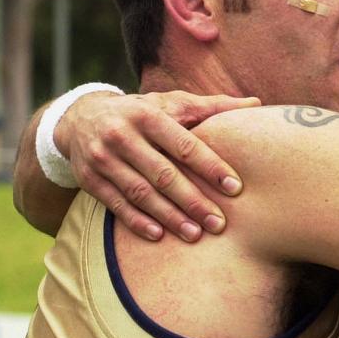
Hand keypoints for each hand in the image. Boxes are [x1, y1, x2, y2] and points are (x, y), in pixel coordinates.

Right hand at [56, 91, 260, 241]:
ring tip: (195, 234)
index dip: (211, 167)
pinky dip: (137, 222)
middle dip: (193, 201)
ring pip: (139, 193)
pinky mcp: (88, 179)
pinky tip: (159, 235)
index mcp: (148, 114)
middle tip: (219, 223)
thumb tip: (257, 104)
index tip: (235, 188)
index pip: (184, 144)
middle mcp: (121, 135)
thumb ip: (212, 107)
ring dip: (169, 216)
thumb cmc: (143, 112)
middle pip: (162, 174)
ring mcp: (102, 158)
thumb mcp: (172, 102)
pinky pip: (115, 205)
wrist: (82, 118)